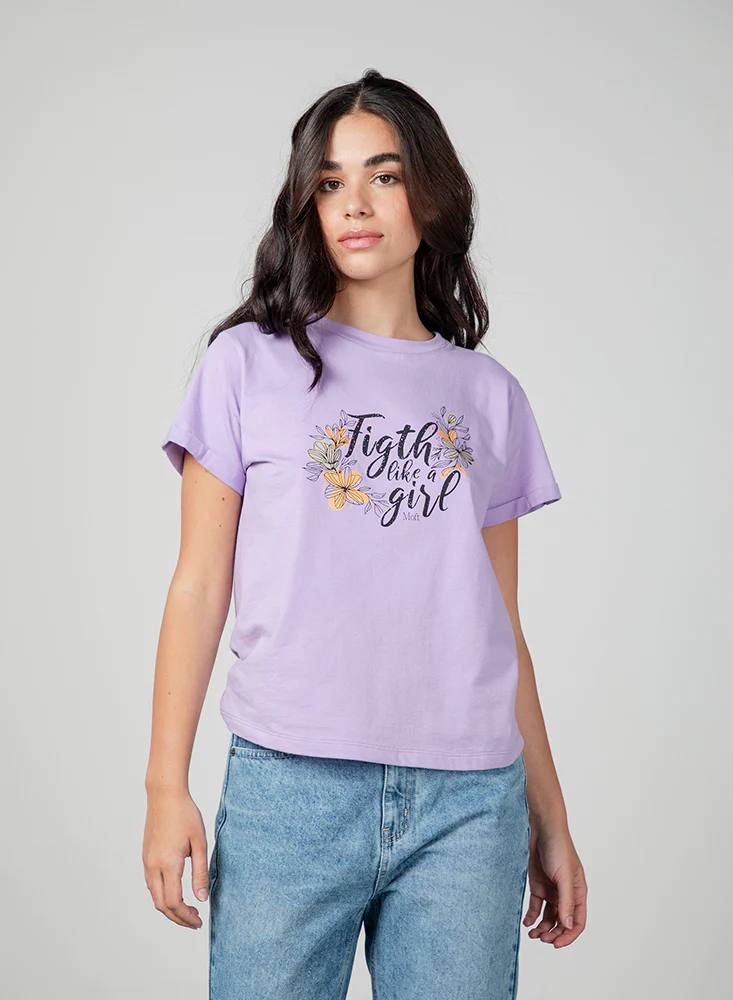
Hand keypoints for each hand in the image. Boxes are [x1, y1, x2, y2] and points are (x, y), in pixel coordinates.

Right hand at [142, 788, 209, 927]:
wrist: (165, 796)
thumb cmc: (185, 815)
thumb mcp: (200, 842)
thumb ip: (201, 872)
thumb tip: (202, 897)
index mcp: (168, 864)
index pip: (174, 903)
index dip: (186, 917)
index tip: (199, 921)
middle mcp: (153, 866)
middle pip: (161, 905)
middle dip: (178, 918)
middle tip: (195, 921)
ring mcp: (147, 862)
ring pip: (154, 896)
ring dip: (169, 908)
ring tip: (188, 910)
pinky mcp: (146, 856)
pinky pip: (151, 884)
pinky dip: (163, 895)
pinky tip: (176, 892)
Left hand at [523, 821, 586, 947]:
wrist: (540, 827)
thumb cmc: (558, 847)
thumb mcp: (564, 876)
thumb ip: (566, 901)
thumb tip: (568, 925)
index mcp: (578, 892)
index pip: (578, 922)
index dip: (569, 935)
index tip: (556, 944)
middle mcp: (565, 894)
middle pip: (562, 923)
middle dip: (553, 934)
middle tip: (542, 939)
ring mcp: (551, 890)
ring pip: (548, 917)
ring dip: (542, 928)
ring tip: (532, 933)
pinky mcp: (538, 885)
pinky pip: (536, 907)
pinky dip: (532, 916)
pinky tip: (526, 922)